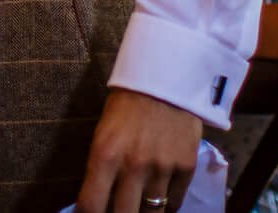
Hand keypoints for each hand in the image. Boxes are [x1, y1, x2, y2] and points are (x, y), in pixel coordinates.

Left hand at [77, 87, 201, 212]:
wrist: (166, 78)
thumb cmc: (126, 105)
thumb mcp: (103, 133)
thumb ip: (101, 167)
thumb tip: (99, 200)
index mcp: (105, 155)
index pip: (90, 205)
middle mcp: (133, 166)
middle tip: (120, 208)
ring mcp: (162, 168)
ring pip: (153, 212)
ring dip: (145, 210)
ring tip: (141, 204)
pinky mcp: (186, 167)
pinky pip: (175, 202)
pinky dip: (167, 203)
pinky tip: (161, 196)